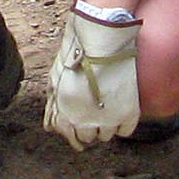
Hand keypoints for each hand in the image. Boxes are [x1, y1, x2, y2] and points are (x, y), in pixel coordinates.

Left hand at [42, 6, 140, 148]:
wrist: (103, 41)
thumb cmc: (76, 55)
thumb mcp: (55, 79)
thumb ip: (53, 105)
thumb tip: (49, 126)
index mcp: (66, 114)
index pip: (71, 137)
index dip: (74, 134)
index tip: (79, 130)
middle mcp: (86, 122)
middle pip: (88, 137)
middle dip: (89, 127)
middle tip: (93, 113)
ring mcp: (109, 119)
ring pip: (106, 135)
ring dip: (105, 126)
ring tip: (107, 110)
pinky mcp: (129, 112)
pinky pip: (125, 131)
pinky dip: (122, 124)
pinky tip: (120, 112)